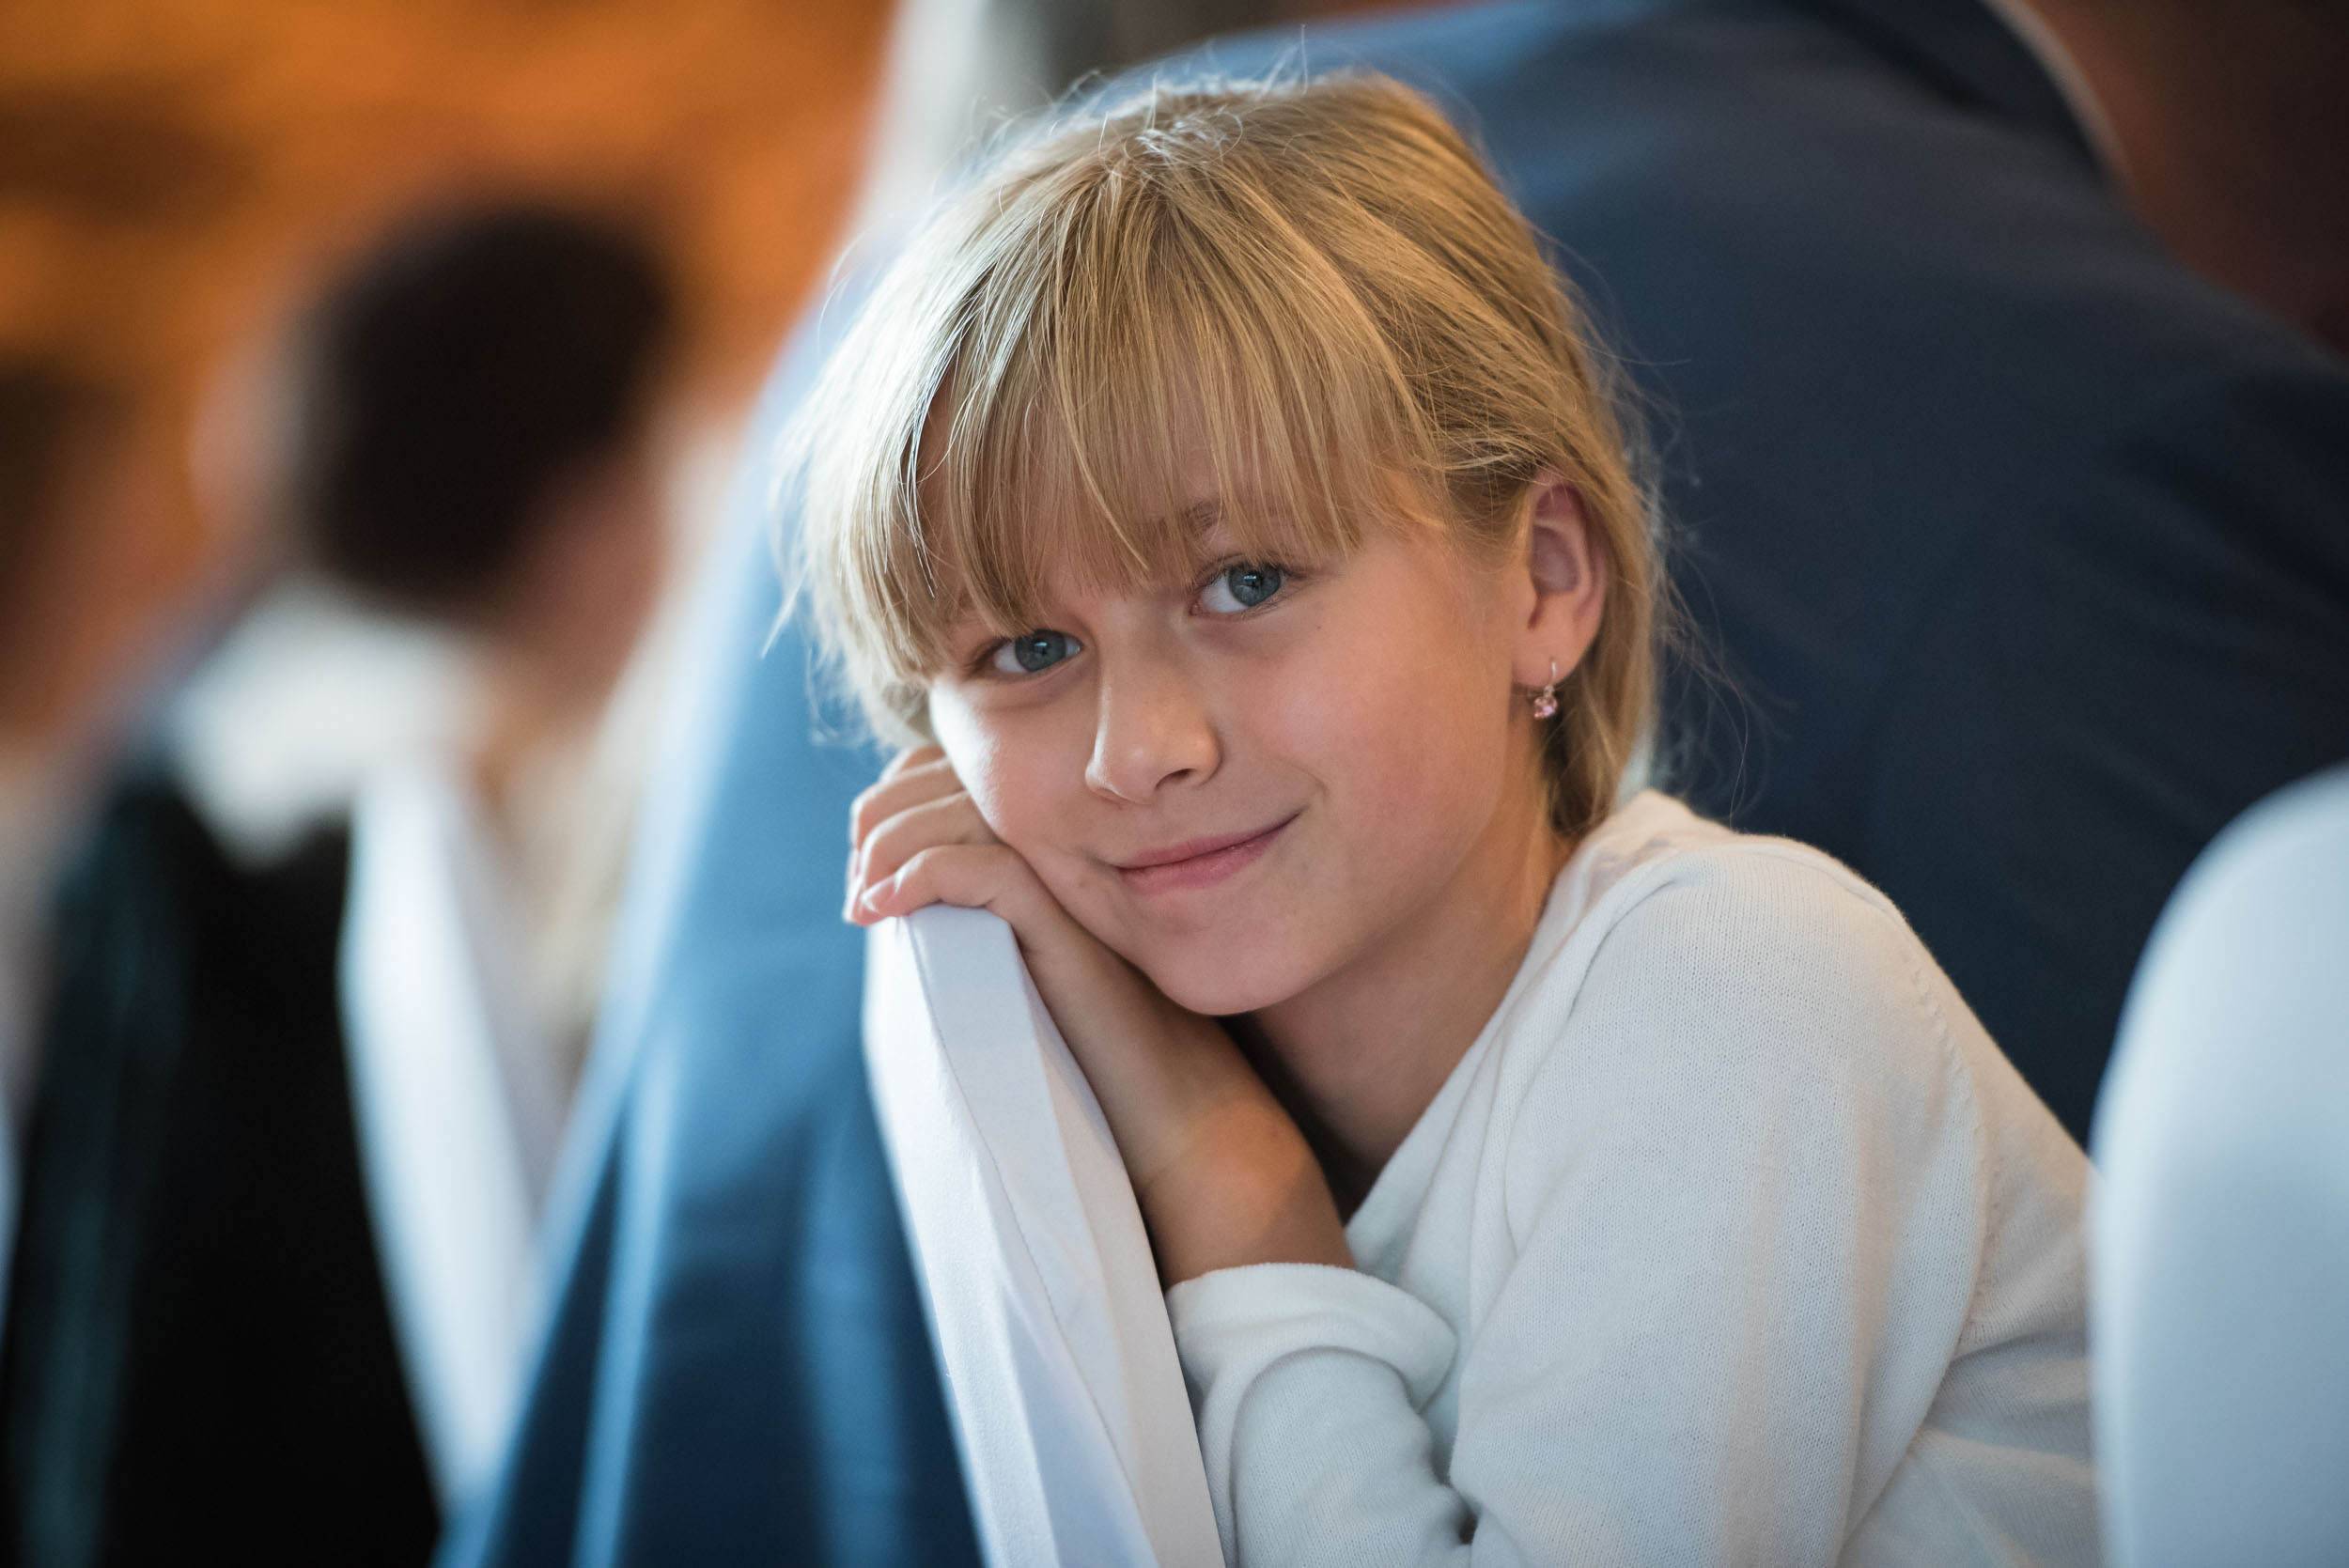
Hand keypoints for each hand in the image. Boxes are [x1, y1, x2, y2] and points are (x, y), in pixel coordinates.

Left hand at [847, 746, 1351, 1282]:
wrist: (1172, 1098)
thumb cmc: (1093, 1033)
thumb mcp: (1020, 948)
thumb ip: (976, 899)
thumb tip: (882, 882)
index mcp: (1058, 826)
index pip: (952, 766)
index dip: (893, 801)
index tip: (866, 866)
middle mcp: (1070, 831)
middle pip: (944, 777)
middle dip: (879, 823)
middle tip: (858, 888)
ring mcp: (1071, 870)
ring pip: (955, 814)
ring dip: (888, 851)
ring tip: (863, 903)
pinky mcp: (1065, 918)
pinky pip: (979, 867)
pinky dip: (919, 876)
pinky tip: (884, 908)